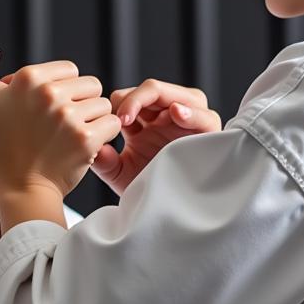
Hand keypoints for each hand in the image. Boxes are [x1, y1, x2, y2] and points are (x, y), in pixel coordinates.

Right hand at [0, 47, 121, 197]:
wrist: (19, 192)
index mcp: (19, 81)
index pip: (63, 65)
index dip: (58, 76)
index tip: (54, 93)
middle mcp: (41, 93)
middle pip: (82, 79)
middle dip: (77, 99)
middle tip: (64, 124)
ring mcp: (65, 114)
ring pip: (99, 98)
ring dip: (92, 115)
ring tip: (76, 135)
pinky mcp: (85, 137)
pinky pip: (111, 121)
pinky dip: (105, 134)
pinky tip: (89, 146)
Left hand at [92, 79, 220, 195]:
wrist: (169, 214)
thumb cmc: (147, 190)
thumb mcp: (119, 173)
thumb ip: (103, 159)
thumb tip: (95, 146)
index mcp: (146, 122)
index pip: (131, 96)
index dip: (119, 103)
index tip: (110, 123)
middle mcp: (167, 117)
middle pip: (153, 90)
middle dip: (134, 99)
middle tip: (121, 118)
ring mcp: (190, 123)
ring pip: (177, 95)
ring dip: (156, 99)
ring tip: (140, 116)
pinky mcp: (209, 136)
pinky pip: (205, 116)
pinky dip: (191, 113)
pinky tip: (177, 113)